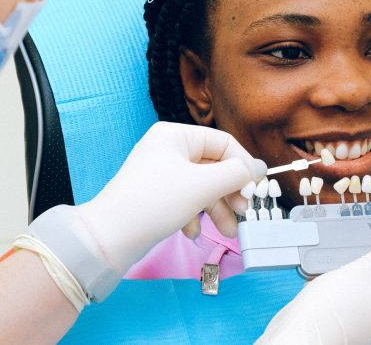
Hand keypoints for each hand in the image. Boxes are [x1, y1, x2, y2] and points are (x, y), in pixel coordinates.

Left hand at [79, 122, 265, 276]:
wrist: (111, 236)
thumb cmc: (155, 202)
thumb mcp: (202, 185)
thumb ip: (236, 174)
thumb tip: (259, 167)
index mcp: (175, 135)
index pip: (223, 143)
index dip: (243, 166)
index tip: (256, 191)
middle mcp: (167, 149)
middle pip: (214, 166)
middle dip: (230, 193)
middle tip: (243, 213)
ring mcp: (160, 173)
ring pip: (202, 187)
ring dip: (217, 209)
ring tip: (226, 232)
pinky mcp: (156, 196)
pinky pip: (185, 201)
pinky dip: (194, 216)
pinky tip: (190, 232)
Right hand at [258, 241, 370, 344]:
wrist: (298, 336)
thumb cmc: (332, 311)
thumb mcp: (364, 271)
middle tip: (361, 255)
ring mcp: (368, 329)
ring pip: (369, 294)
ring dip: (354, 278)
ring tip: (337, 269)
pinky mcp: (347, 328)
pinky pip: (350, 304)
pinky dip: (338, 291)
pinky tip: (323, 284)